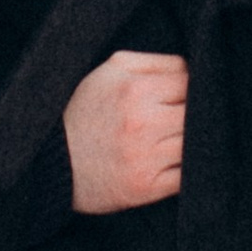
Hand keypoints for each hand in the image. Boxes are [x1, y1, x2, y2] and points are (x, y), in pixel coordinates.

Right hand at [64, 47, 188, 213]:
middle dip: (199, 113)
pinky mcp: (146, 187)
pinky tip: (181, 160)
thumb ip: (154, 63)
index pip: (191, 81)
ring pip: (197, 143)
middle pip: (198, 113)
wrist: (52, 162)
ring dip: (197, 140)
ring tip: (183, 137)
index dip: (194, 86)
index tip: (190, 94)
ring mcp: (146, 158)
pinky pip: (188, 175)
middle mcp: (142, 123)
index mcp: (135, 89)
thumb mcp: (110, 71)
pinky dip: (191, 168)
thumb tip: (193, 69)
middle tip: (191, 116)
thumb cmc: (85, 112)